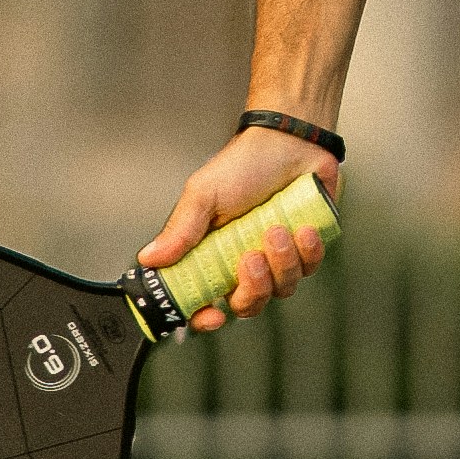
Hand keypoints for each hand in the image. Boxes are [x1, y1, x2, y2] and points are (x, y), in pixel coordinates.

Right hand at [139, 128, 338, 330]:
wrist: (290, 141)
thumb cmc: (245, 164)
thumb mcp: (204, 195)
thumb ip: (181, 230)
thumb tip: (150, 259)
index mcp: (212, 254)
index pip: (203, 300)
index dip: (204, 318)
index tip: (211, 316)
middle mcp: (243, 262)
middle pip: (246, 305)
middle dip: (251, 289)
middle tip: (250, 259)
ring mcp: (277, 258)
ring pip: (281, 289)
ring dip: (281, 262)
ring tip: (277, 228)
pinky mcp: (307, 250)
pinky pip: (309, 269)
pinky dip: (307, 250)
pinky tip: (302, 227)